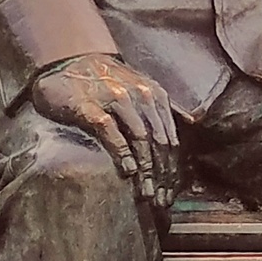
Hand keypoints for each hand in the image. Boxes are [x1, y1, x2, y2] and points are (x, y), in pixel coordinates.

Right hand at [31, 54, 178, 206]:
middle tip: (161, 202)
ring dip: (147, 170)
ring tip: (147, 194)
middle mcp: (140, 96)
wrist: (70, 59)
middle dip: (163, 176)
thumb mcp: (141, 87)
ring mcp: (116, 99)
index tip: (171, 194)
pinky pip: (111, 132)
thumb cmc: (106, 80)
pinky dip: (122, 153)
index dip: (173, 170)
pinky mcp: (90, 106)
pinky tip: (127, 172)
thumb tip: (191, 124)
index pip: (170, 139)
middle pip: (160, 142)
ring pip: (141, 139)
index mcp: (155, 96)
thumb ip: (163, 107)